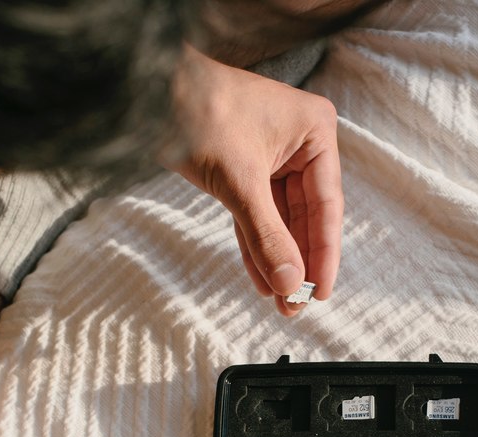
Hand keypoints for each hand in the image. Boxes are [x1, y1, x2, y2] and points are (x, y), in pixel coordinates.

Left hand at [169, 45, 342, 315]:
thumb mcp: (239, 182)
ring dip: (277, 259)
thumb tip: (288, 283)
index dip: (323, 253)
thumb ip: (266, 235)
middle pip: (305, 215)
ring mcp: (272, 155)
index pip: (326, 204)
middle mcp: (299, 143)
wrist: (151, 89)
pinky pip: (255, 214)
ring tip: (280, 302)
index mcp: (315, 132)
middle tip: (296, 306)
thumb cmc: (201, 113)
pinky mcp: (244, 167)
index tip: (320, 292)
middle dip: (297, 261)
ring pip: (279, 218)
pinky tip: (262, 279)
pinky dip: (255, 244)